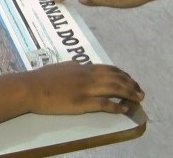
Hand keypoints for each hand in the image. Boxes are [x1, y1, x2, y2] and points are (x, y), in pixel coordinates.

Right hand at [26, 62, 143, 114]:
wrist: (31, 87)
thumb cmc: (42, 78)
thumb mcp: (61, 66)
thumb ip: (73, 66)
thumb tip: (79, 64)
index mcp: (83, 67)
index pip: (109, 69)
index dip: (123, 75)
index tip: (131, 80)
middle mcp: (88, 76)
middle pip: (116, 78)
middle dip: (131, 85)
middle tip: (141, 92)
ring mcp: (86, 89)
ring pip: (114, 88)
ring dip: (129, 94)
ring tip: (139, 99)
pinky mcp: (82, 102)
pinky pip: (104, 104)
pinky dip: (116, 106)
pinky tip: (124, 109)